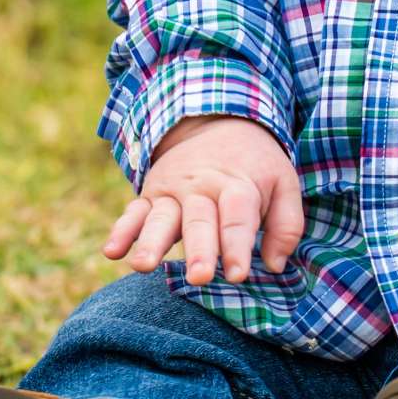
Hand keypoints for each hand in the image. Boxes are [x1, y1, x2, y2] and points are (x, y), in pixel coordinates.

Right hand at [102, 115, 303, 283]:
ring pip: (161, 217)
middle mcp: (202, 187)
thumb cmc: (256, 165)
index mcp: (238, 185)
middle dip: (199, 250)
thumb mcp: (284, 182)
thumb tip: (275, 265)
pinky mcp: (151, 194)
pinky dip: (121, 230)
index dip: (237, 246)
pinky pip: (133, 212)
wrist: (218, 121)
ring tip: (142, 266)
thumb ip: (286, 225)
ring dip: (151, 242)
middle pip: (199, 221)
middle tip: (199, 277)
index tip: (238, 275)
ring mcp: (173, 190)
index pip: (238, 217)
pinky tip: (111, 252)